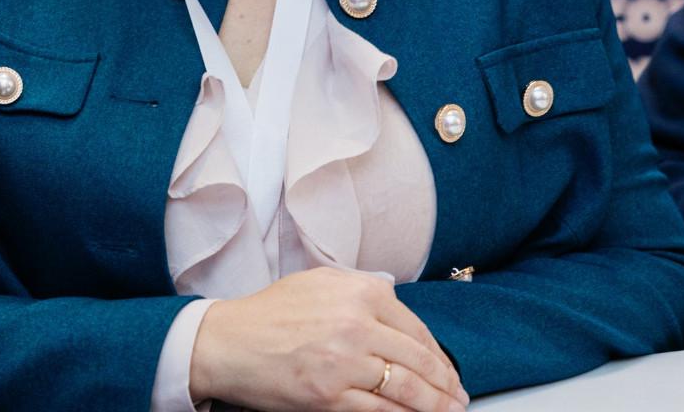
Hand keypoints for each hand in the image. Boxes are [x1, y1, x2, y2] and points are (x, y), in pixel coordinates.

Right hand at [188, 268, 468, 411]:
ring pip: (407, 389)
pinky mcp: (330, 395)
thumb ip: (361, 291)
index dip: (439, 356)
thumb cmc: (268, 314)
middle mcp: (356, 323)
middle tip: (457, 397)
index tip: (447, 371)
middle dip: (445, 385)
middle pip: (419, 360)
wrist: (227, 342)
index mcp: (358, 291)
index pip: (416, 329)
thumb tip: (401, 318)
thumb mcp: (318, 283)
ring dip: (435, 405)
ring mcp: (344, 361)